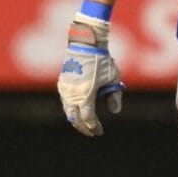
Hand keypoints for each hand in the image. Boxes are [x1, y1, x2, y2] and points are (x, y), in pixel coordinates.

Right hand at [57, 19, 123, 135]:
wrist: (85, 44)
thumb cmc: (102, 60)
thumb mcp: (113, 78)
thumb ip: (114, 96)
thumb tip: (115, 111)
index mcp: (86, 94)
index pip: (88, 118)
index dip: (94, 127)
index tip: (99, 132)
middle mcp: (73, 94)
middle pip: (75, 118)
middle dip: (83, 127)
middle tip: (92, 132)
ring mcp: (65, 89)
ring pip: (68, 111)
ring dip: (76, 120)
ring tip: (84, 125)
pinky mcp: (62, 84)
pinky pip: (65, 102)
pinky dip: (71, 110)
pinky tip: (77, 112)